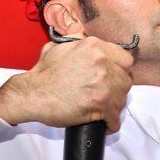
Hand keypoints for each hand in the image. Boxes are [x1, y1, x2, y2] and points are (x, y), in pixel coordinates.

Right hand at [0, 36, 133, 132]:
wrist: (32, 94)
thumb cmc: (43, 73)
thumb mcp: (59, 46)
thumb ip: (76, 39)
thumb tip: (83, 35)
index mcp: (95, 47)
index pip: (125, 58)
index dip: (120, 69)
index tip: (114, 76)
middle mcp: (103, 63)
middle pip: (126, 79)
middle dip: (118, 88)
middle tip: (107, 94)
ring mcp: (104, 84)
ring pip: (122, 99)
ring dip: (114, 106)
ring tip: (104, 110)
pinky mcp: (101, 105)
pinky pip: (115, 118)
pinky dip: (111, 124)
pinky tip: (105, 124)